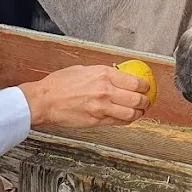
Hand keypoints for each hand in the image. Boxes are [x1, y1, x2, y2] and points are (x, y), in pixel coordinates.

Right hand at [17, 65, 150, 128]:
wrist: (44, 100)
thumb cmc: (59, 83)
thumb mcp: (84, 69)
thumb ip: (103, 73)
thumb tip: (117, 74)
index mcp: (103, 74)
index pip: (134, 81)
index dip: (145, 86)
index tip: (146, 86)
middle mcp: (105, 90)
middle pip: (136, 98)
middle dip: (146, 101)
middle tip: (147, 100)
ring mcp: (101, 107)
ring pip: (131, 113)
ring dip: (139, 113)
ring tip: (140, 111)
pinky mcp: (96, 121)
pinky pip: (118, 122)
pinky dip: (126, 120)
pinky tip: (127, 118)